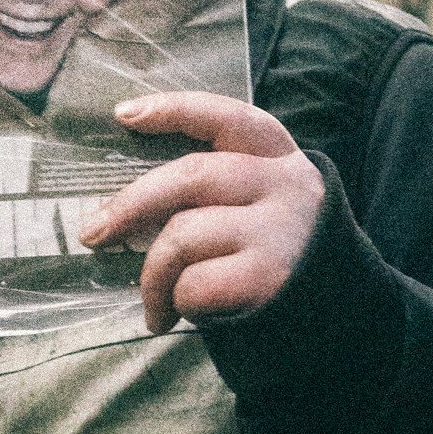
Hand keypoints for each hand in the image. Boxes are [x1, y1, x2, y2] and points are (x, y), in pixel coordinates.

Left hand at [82, 92, 324, 335]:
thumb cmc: (278, 262)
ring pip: (182, 235)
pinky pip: (195, 283)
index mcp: (281, 159)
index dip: (174, 110)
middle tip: (93, 234)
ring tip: (153, 305)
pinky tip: (181, 316)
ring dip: (152, 276)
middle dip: (130, 204)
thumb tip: (126, 207)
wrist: (338, 323)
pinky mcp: (271, 276)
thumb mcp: (262, 211)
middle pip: (190, 176)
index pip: (227, 117)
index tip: (124, 115)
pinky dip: (177, 303)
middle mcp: (286, 186)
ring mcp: (281, 230)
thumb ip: (218, 195)